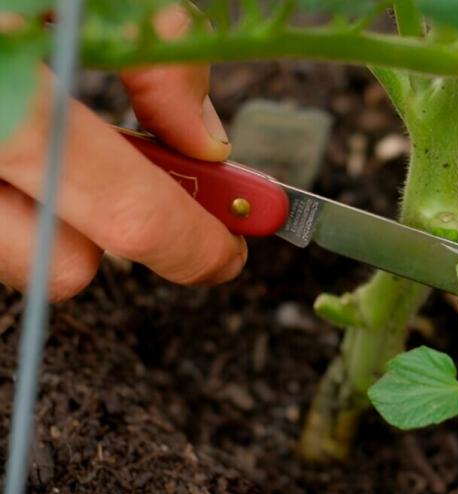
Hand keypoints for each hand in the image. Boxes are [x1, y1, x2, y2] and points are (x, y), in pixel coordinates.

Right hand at [0, 5, 245, 301]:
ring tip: (59, 140)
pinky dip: (9, 193)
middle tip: (164, 195)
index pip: (125, 211)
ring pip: (10, 254)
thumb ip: (158, 56)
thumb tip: (202, 140)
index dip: (191, 242)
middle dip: (129, 236)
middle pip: (61, 264)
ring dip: (54, 216)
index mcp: (3, 87)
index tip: (226, 251)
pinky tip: (17, 140)